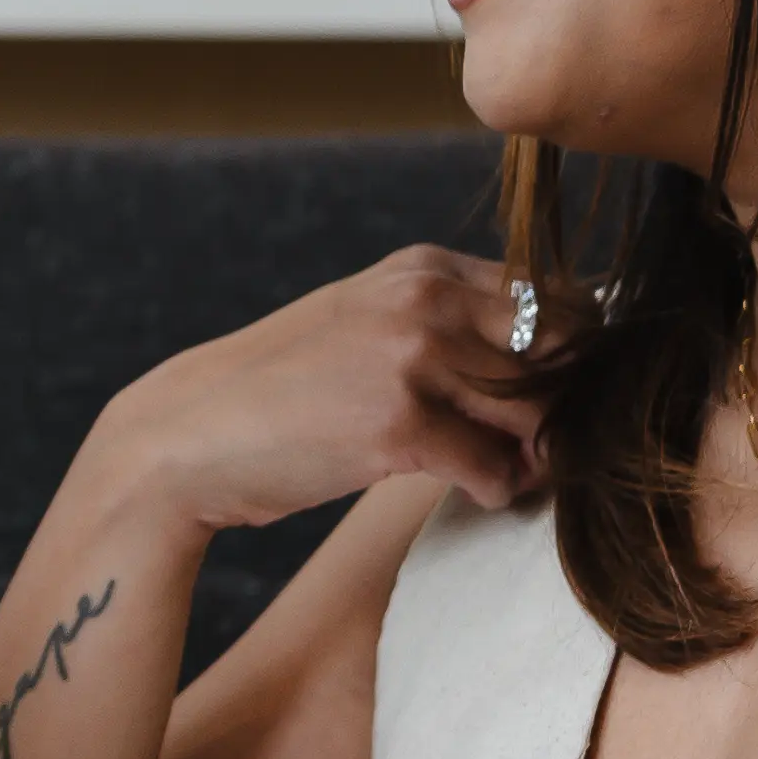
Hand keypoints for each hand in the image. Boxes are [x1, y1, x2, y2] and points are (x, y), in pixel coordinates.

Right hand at [100, 247, 545, 538]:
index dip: (570, 354)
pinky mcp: (400, 426)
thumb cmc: (280, 390)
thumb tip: (556, 354)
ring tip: (505, 467)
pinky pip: (498, 469)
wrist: (187, 436)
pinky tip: (469, 490)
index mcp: (423, 268)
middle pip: (563, 352)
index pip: (557, 297)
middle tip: (536, 440)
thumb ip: (444, 323)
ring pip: (540, 411)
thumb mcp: (363, 322)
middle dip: (564, 402)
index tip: (547, 394)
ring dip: (536, 452)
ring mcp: (413, 359)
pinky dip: (497, 489)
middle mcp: (426, 300)